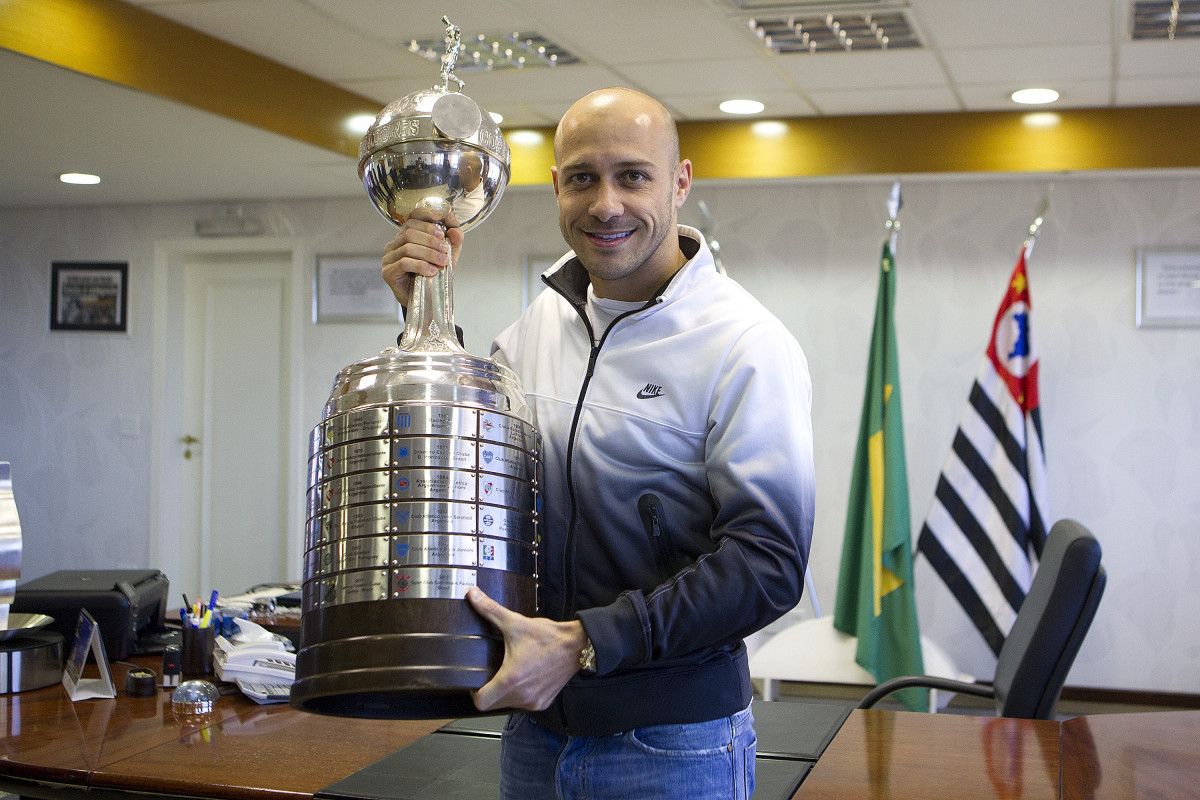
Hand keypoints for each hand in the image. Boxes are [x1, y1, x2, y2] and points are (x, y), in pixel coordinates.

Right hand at [381, 206, 463, 305]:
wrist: (425, 300)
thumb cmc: (433, 275)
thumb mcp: (449, 256)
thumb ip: (454, 241)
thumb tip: (454, 226)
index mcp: (407, 235)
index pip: (412, 216)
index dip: (426, 214)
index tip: (440, 218)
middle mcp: (395, 244)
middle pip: (410, 231)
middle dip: (431, 239)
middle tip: (445, 249)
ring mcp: (389, 258)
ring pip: (408, 247)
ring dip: (429, 253)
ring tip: (442, 262)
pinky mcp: (388, 272)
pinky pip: (404, 263)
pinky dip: (421, 265)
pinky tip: (432, 271)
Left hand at [467, 586, 588, 711]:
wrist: (576, 645)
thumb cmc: (548, 638)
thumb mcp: (515, 623)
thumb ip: (490, 610)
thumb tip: (473, 595)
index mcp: (511, 679)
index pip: (481, 701)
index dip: (473, 692)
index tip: (475, 681)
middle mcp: (522, 695)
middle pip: (492, 705)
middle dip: (488, 691)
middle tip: (490, 675)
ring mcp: (533, 701)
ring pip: (508, 706)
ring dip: (504, 694)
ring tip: (508, 674)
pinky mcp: (543, 702)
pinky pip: (524, 705)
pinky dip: (520, 695)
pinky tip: (523, 679)